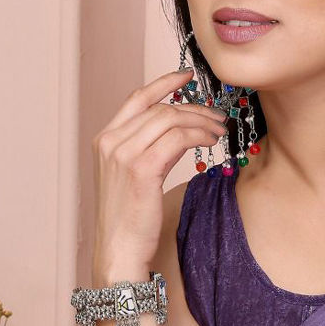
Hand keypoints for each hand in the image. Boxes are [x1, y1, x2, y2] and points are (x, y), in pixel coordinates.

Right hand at [91, 69, 228, 279]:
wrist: (118, 250)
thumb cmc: (130, 219)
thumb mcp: (133, 176)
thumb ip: (147, 150)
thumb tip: (179, 132)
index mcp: (105, 139)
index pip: (137, 98)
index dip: (164, 82)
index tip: (188, 76)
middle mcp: (110, 142)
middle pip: (160, 107)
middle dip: (193, 107)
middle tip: (217, 115)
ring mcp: (123, 154)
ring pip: (170, 119)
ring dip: (200, 121)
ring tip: (219, 130)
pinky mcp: (141, 169)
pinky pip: (177, 139)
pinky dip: (198, 135)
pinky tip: (210, 141)